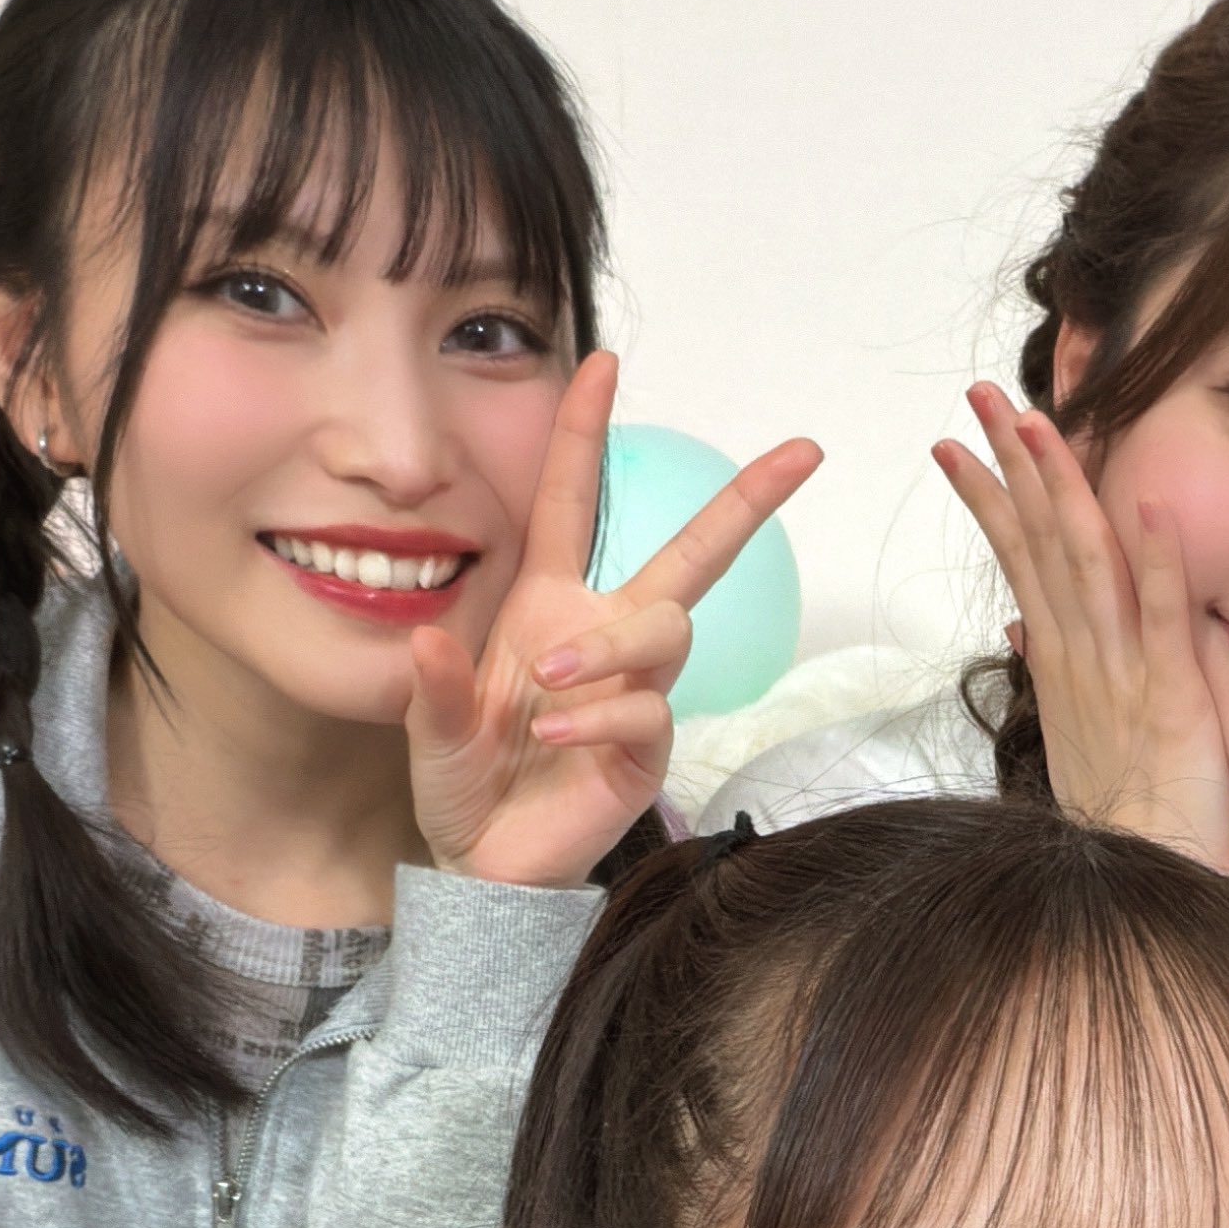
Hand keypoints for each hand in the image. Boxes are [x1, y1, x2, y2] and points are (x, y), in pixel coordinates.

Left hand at [406, 353, 820, 887]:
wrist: (484, 864)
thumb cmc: (465, 782)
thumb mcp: (429, 729)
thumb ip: (433, 690)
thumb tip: (427, 644)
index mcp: (550, 606)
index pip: (573, 501)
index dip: (585, 432)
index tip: (602, 363)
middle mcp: (602, 635)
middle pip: (693, 553)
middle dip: (747, 500)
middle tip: (802, 451)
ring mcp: (634, 692)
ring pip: (665, 628)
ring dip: (608, 647)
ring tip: (548, 683)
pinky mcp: (647, 751)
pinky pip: (649, 709)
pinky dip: (602, 713)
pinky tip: (559, 733)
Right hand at [934, 385, 1228, 871]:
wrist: (1156, 899)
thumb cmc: (1132, 828)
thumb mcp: (1082, 744)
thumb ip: (1059, 674)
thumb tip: (1023, 627)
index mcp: (1064, 670)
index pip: (1021, 564)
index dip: (993, 499)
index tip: (960, 444)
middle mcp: (1081, 665)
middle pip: (1038, 547)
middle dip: (1006, 467)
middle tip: (979, 395)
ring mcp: (1122, 680)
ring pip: (1083, 565)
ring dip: (1059, 488)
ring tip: (1034, 420)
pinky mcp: (1173, 703)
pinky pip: (1162, 621)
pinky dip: (1156, 562)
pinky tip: (1145, 502)